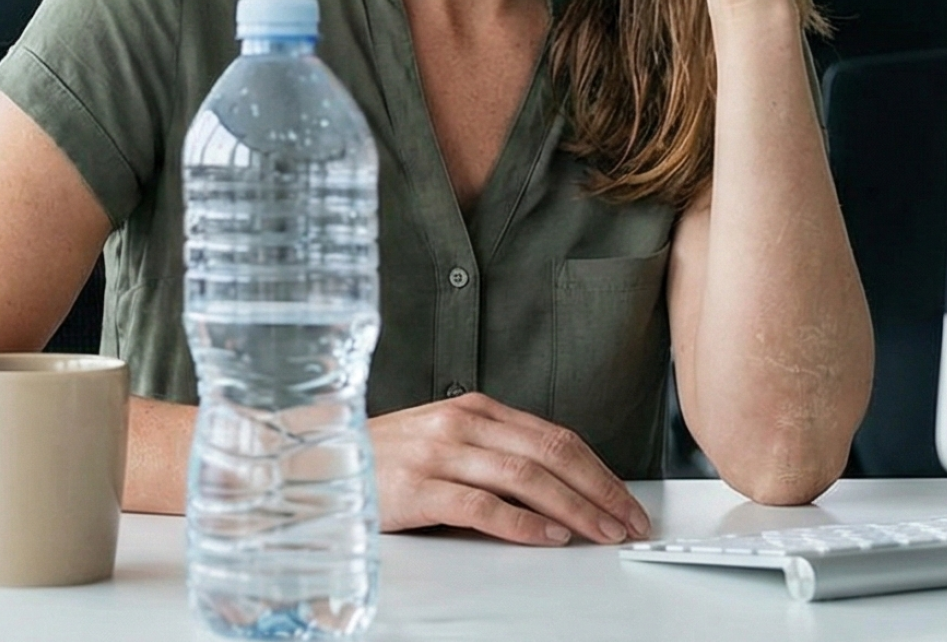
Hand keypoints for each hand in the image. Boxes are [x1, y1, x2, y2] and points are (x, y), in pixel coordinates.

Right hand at [369, 392, 652, 544]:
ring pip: (525, 476)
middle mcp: (461, 424)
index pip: (555, 435)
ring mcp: (439, 453)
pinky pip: (482, 505)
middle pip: (550, 452)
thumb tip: (557, 488)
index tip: (625, 500)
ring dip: (573, 507)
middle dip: (598, 489)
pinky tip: (546, 536)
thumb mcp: (444, 441)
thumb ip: (493, 453)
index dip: (598, 470)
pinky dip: (521, 522)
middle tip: (627, 521)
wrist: (319, 459)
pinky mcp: (418, 487)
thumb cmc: (385, 458)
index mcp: (474, 409)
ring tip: (600, 532)